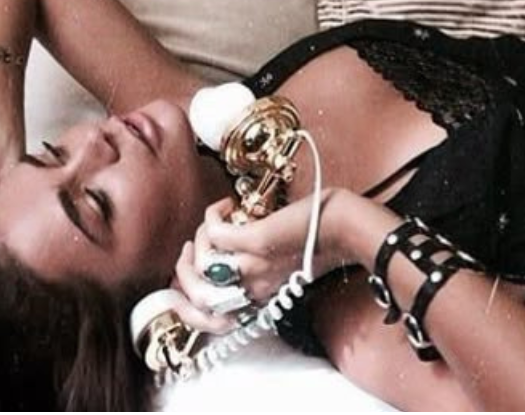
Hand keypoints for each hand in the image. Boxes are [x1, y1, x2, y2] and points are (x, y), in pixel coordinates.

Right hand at [170, 193, 349, 333]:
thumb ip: (257, 272)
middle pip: (195, 296)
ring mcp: (252, 266)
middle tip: (190, 247)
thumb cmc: (316, 242)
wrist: (342, 228)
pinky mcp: (255, 241)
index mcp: (256, 298)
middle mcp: (250, 287)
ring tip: (213, 221)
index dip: (185, 305)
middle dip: (181, 271)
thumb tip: (228, 258)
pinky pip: (213, 233)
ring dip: (197, 238)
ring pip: (197, 265)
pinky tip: (227, 205)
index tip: (188, 274)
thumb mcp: (281, 269)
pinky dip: (213, 215)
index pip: (205, 317)